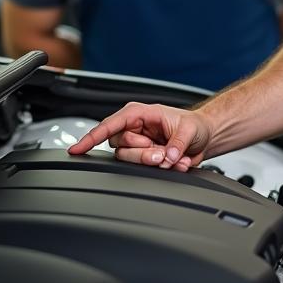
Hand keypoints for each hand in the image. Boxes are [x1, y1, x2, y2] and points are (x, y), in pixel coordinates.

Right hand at [67, 102, 212, 170]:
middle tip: (162, 154)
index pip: (110, 124)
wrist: (205, 136)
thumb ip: (177, 142)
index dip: (92, 136)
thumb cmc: (195, 125)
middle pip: (120, 146)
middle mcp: (136, 129)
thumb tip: (168, 155)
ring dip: (150, 161)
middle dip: (141, 154)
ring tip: (171, 157)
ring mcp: (139, 145)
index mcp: (141, 114)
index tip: (77, 148)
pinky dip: (162, 168)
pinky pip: (141, 168)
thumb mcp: (190, 129)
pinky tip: (177, 161)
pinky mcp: (144, 158)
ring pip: (128, 159)